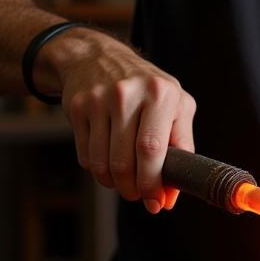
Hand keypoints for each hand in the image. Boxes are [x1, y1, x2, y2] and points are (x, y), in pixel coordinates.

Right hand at [46, 29, 196, 213]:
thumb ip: (182, 147)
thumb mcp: (176, 106)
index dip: (153, 182)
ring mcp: (99, 100)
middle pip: (126, 160)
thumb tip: (170, 194)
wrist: (99, 58)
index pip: (153, 149)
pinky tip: (108, 164)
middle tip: (139, 196)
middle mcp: (129, 94)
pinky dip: (97, 170)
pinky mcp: (77, 108)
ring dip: (115, 183)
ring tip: (124, 182)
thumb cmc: (148, 89)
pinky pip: (85, 156)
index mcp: (162, 93)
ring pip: (103, 162)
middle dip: (134, 188)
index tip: (157, 202)